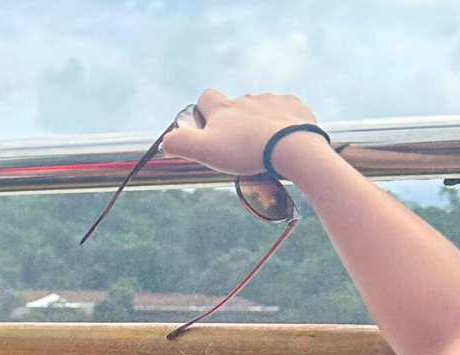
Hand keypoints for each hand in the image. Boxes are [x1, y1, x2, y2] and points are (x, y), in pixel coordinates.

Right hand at [161, 91, 320, 178]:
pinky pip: (285, 111)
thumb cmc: (245, 150)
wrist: (292, 147)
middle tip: (237, 146)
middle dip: (234, 121)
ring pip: (260, 109)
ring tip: (263, 147)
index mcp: (222, 108)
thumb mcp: (204, 151)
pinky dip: (282, 122)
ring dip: (258, 123)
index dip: (203, 111)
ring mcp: (272, 100)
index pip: (205, 97)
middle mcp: (245, 98)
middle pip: (234, 106)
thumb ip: (179, 144)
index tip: (207, 128)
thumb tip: (165, 142)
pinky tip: (284, 139)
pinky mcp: (294, 106)